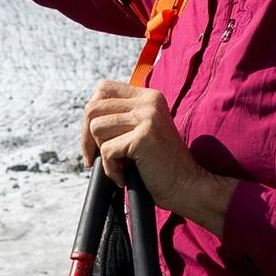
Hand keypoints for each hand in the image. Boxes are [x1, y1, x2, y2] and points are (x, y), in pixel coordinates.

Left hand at [81, 80, 236, 233]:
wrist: (188, 187)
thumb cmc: (159, 165)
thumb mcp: (141, 132)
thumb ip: (122, 118)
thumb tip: (87, 119)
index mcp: (148, 96)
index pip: (103, 89)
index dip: (92, 114)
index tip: (93, 140)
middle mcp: (148, 101)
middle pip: (94, 108)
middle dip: (87, 137)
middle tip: (95, 159)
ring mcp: (147, 117)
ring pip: (96, 127)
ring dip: (102, 154)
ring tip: (120, 167)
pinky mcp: (144, 136)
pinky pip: (106, 151)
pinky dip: (110, 170)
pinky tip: (124, 177)